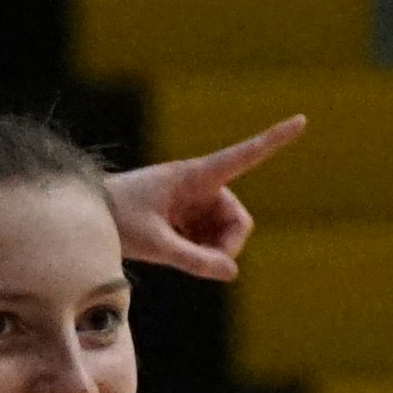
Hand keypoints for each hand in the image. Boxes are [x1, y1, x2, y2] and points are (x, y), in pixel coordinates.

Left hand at [105, 118, 299, 284]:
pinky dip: (202, 253)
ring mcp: (197, 202)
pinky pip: (211, 240)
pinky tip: (177, 253)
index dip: (274, 140)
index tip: (302, 120)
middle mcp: (201, 185)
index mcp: (195, 175)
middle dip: (228, 246)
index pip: (243, 155)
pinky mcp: (189, 216)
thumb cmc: (117, 219)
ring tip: (179, 257)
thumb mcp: (154, 243)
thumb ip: (193, 260)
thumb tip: (232, 272)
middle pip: (238, 220)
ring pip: (226, 234)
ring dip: (212, 252)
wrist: (90, 214)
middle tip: (204, 265)